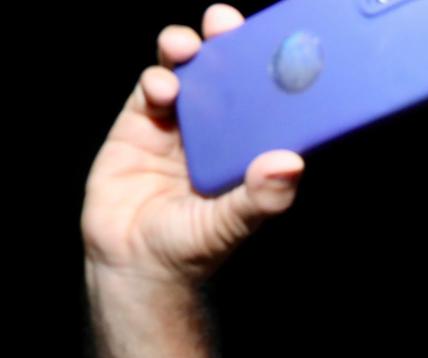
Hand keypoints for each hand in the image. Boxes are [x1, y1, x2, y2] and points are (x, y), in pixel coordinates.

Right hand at [82, 4, 303, 285]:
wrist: (135, 264)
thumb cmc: (193, 248)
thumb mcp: (232, 224)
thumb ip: (261, 196)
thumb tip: (292, 164)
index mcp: (250, 147)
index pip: (268, 100)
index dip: (271, 69)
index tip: (277, 45)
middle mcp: (219, 129)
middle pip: (226, 72)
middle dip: (226, 41)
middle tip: (224, 24)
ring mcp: (180, 123)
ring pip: (187, 70)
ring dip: (186, 49)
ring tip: (186, 48)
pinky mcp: (141, 124)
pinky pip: (150, 89)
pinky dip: (156, 81)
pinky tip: (161, 91)